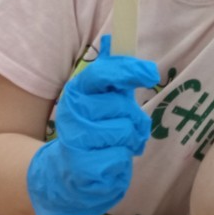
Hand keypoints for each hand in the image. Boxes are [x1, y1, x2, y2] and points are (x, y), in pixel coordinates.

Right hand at [27, 35, 158, 214]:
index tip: (151, 73)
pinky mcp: (83, 169)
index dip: (128, 70)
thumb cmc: (91, 130)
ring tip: (113, 145)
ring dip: (129, 140)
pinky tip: (107, 162)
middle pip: (123, 107)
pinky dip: (122, 161)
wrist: (62, 174)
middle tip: (118, 125)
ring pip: (126, 132)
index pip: (102, 74)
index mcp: (77, 92)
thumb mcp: (100, 99)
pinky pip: (121, 157)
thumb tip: (113, 40)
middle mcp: (72, 114)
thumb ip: (112, 74)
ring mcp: (75, 142)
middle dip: (130, 117)